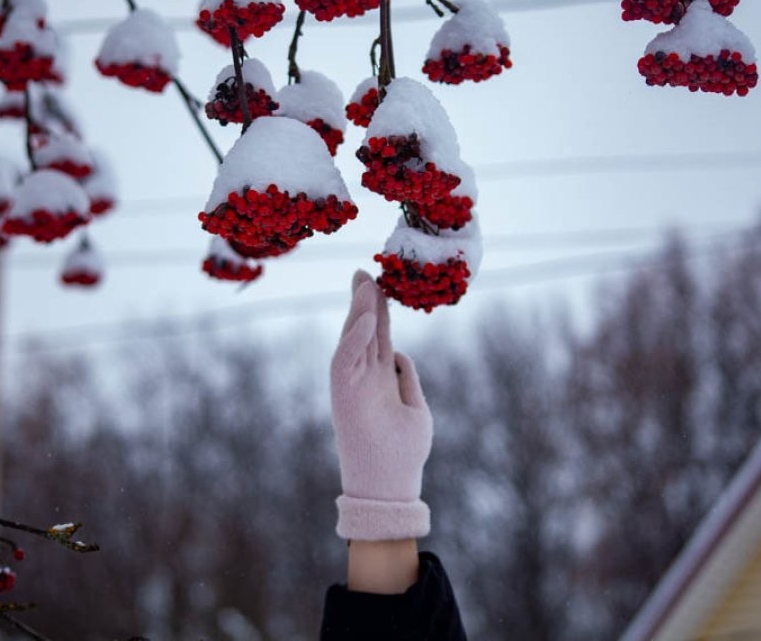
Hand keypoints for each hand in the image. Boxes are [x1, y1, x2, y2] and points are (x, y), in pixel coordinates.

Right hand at [330, 270, 432, 540]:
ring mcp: (352, 387)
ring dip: (358, 312)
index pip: (379, 336)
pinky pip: (345, 363)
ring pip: (353, 341)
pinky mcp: (344, 399)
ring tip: (366, 283)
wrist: (390, 489)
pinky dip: (355, 340)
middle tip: (365, 271)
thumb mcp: (416, 408)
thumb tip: (400, 354)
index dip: (379, 309)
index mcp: (380, 380)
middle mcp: (364, 379)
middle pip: (364, 332)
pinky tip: (368, 318)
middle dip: (364, 301)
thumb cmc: (404, 454)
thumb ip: (407, 379)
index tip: (380, 282)